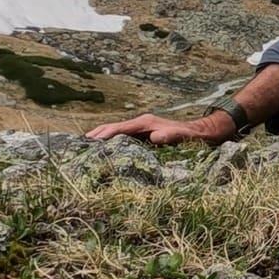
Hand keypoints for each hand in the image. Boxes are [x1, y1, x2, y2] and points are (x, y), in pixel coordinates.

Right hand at [85, 111, 234, 145]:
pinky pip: (121, 140)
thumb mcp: (183, 136)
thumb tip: (156, 137)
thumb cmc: (193, 137)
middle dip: (94, 137)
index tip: (87, 143)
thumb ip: (171, 135)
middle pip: (111, 129)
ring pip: (114, 134)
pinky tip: (101, 155)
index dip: (103, 135)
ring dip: (99, 141)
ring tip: (81, 153)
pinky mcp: (143, 137)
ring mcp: (141, 130)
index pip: (118, 128)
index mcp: (145, 123)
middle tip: (74, 150)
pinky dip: (109, 145)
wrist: (203, 133)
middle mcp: (141, 124)